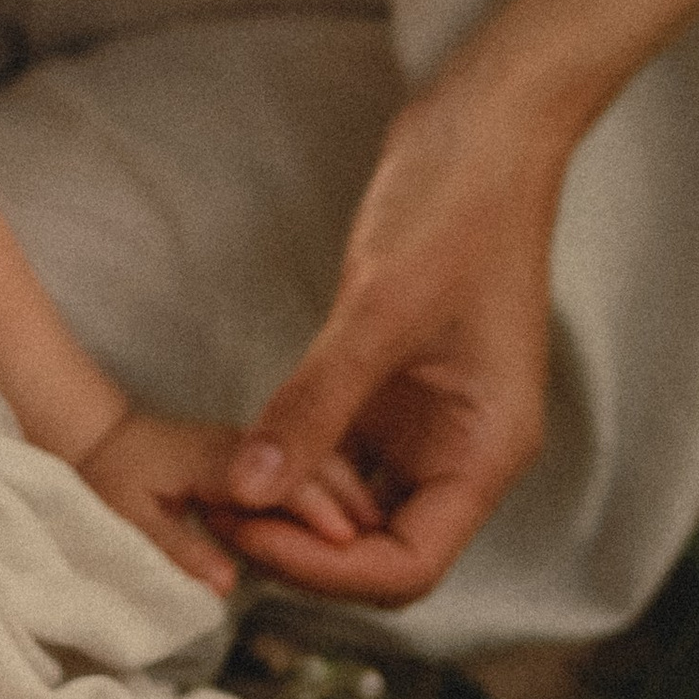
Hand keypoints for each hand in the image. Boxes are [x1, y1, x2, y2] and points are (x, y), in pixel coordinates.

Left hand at [79, 411, 382, 599]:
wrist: (103, 438)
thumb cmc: (109, 475)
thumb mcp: (126, 514)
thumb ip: (175, 548)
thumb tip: (224, 585)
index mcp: (222, 455)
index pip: (290, 478)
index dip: (320, 512)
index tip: (345, 542)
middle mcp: (253, 445)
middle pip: (327, 469)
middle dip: (353, 512)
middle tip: (365, 559)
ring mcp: (267, 447)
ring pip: (332, 468)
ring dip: (351, 505)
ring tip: (363, 551)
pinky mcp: (275, 458)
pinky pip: (321, 472)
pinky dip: (340, 499)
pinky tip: (346, 532)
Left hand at [219, 84, 568, 606]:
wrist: (486, 128)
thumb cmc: (459, 207)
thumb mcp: (380, 310)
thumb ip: (315, 405)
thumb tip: (248, 492)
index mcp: (485, 452)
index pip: (408, 568)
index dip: (327, 570)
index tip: (252, 530)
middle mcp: (460, 453)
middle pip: (374, 552)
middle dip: (298, 547)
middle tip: (213, 513)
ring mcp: (425, 425)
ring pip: (350, 509)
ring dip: (287, 510)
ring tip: (213, 486)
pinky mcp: (391, 391)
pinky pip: (337, 455)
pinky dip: (290, 462)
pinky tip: (238, 449)